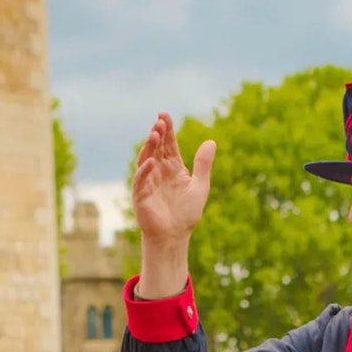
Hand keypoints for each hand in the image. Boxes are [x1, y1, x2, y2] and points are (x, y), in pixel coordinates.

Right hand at [132, 112, 216, 245]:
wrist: (175, 236)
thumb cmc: (186, 213)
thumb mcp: (200, 186)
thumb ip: (203, 165)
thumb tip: (211, 141)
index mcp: (173, 167)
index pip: (169, 144)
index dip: (167, 130)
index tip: (165, 115)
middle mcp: (159, 171)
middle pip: (157, 148)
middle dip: (158, 133)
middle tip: (160, 120)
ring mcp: (148, 182)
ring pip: (146, 159)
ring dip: (149, 147)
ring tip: (155, 134)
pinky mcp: (141, 195)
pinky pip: (140, 180)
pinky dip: (144, 170)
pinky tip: (151, 161)